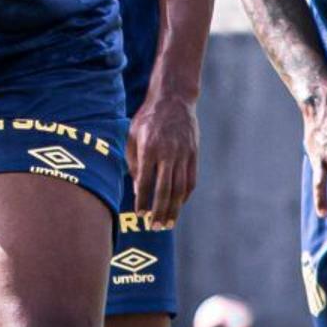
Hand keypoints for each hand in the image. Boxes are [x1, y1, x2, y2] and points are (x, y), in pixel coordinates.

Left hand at [128, 86, 200, 227]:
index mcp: (149, 149)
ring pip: (179, 188)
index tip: (140, 215)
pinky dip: (185, 195)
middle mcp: (168, 153)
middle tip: (155, 227)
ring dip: (174, 208)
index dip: (143, 201)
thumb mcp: (133, 136)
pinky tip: (178, 206)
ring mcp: (183, 154)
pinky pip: (190, 180)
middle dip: (159, 211)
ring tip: (168, 223)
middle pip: (164, 189)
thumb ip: (134, 163)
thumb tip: (138, 190)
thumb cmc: (147, 119)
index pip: (145, 182)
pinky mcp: (193, 154)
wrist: (173, 99)